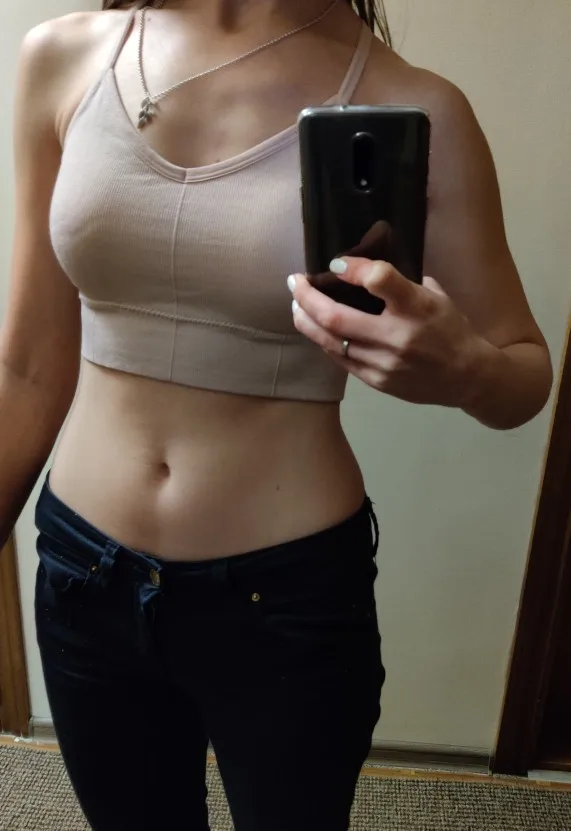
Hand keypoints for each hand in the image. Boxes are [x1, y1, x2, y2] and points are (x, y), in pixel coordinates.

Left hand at [288, 257, 492, 406]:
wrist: (467, 377)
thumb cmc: (451, 329)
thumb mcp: (436, 296)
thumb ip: (400, 283)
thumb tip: (361, 268)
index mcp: (417, 307)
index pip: (378, 279)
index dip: (352, 267)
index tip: (336, 264)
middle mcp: (397, 336)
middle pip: (336, 317)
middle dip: (307, 297)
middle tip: (295, 282)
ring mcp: (384, 363)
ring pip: (330, 341)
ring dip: (307, 321)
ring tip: (297, 306)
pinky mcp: (377, 382)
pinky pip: (340, 360)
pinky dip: (324, 341)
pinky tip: (317, 329)